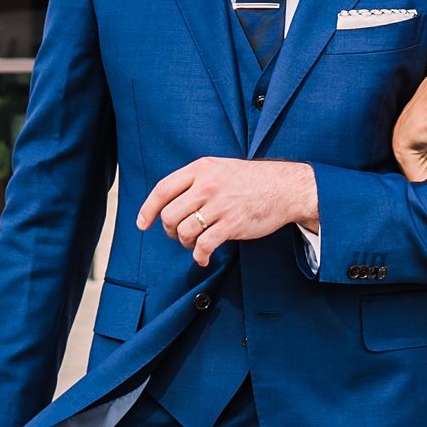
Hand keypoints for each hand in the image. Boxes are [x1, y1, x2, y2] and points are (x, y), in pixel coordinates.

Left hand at [137, 156, 318, 265]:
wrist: (283, 187)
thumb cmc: (250, 180)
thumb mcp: (219, 168)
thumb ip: (195, 180)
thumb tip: (169, 202)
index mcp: (201, 169)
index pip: (163, 189)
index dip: (148, 208)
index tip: (142, 223)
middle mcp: (207, 185)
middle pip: (169, 214)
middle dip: (169, 230)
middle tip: (178, 234)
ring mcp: (219, 205)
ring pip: (183, 231)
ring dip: (184, 243)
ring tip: (195, 243)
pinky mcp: (231, 224)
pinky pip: (203, 246)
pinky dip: (199, 256)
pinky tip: (203, 257)